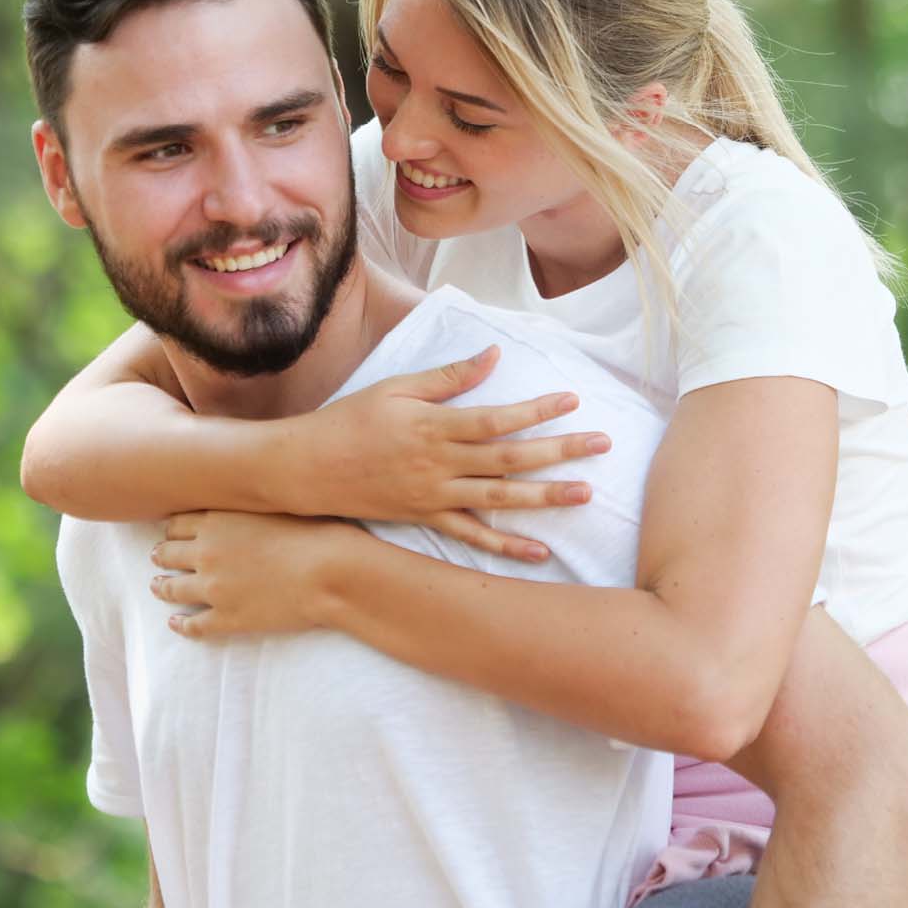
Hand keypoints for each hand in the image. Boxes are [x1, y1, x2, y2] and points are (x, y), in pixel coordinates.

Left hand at [149, 511, 360, 638]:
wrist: (331, 572)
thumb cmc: (315, 532)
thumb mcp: (277, 504)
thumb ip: (250, 503)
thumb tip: (245, 496)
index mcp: (217, 521)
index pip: (176, 523)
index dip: (172, 529)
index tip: (172, 532)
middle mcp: (206, 553)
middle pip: (166, 553)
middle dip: (162, 555)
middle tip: (158, 557)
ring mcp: (214, 588)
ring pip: (172, 589)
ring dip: (162, 588)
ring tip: (158, 587)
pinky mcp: (227, 618)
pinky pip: (193, 625)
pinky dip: (180, 624)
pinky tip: (176, 623)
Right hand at [289, 345, 611, 561]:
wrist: (305, 469)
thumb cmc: (349, 420)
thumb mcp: (394, 388)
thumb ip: (447, 377)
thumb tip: (491, 357)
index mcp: (432, 426)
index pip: (495, 418)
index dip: (536, 411)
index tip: (572, 401)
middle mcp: (438, 464)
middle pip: (509, 459)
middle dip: (559, 451)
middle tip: (602, 445)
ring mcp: (433, 497)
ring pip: (498, 500)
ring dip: (544, 497)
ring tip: (584, 493)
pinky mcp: (424, 519)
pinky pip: (471, 537)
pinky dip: (505, 546)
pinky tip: (539, 551)